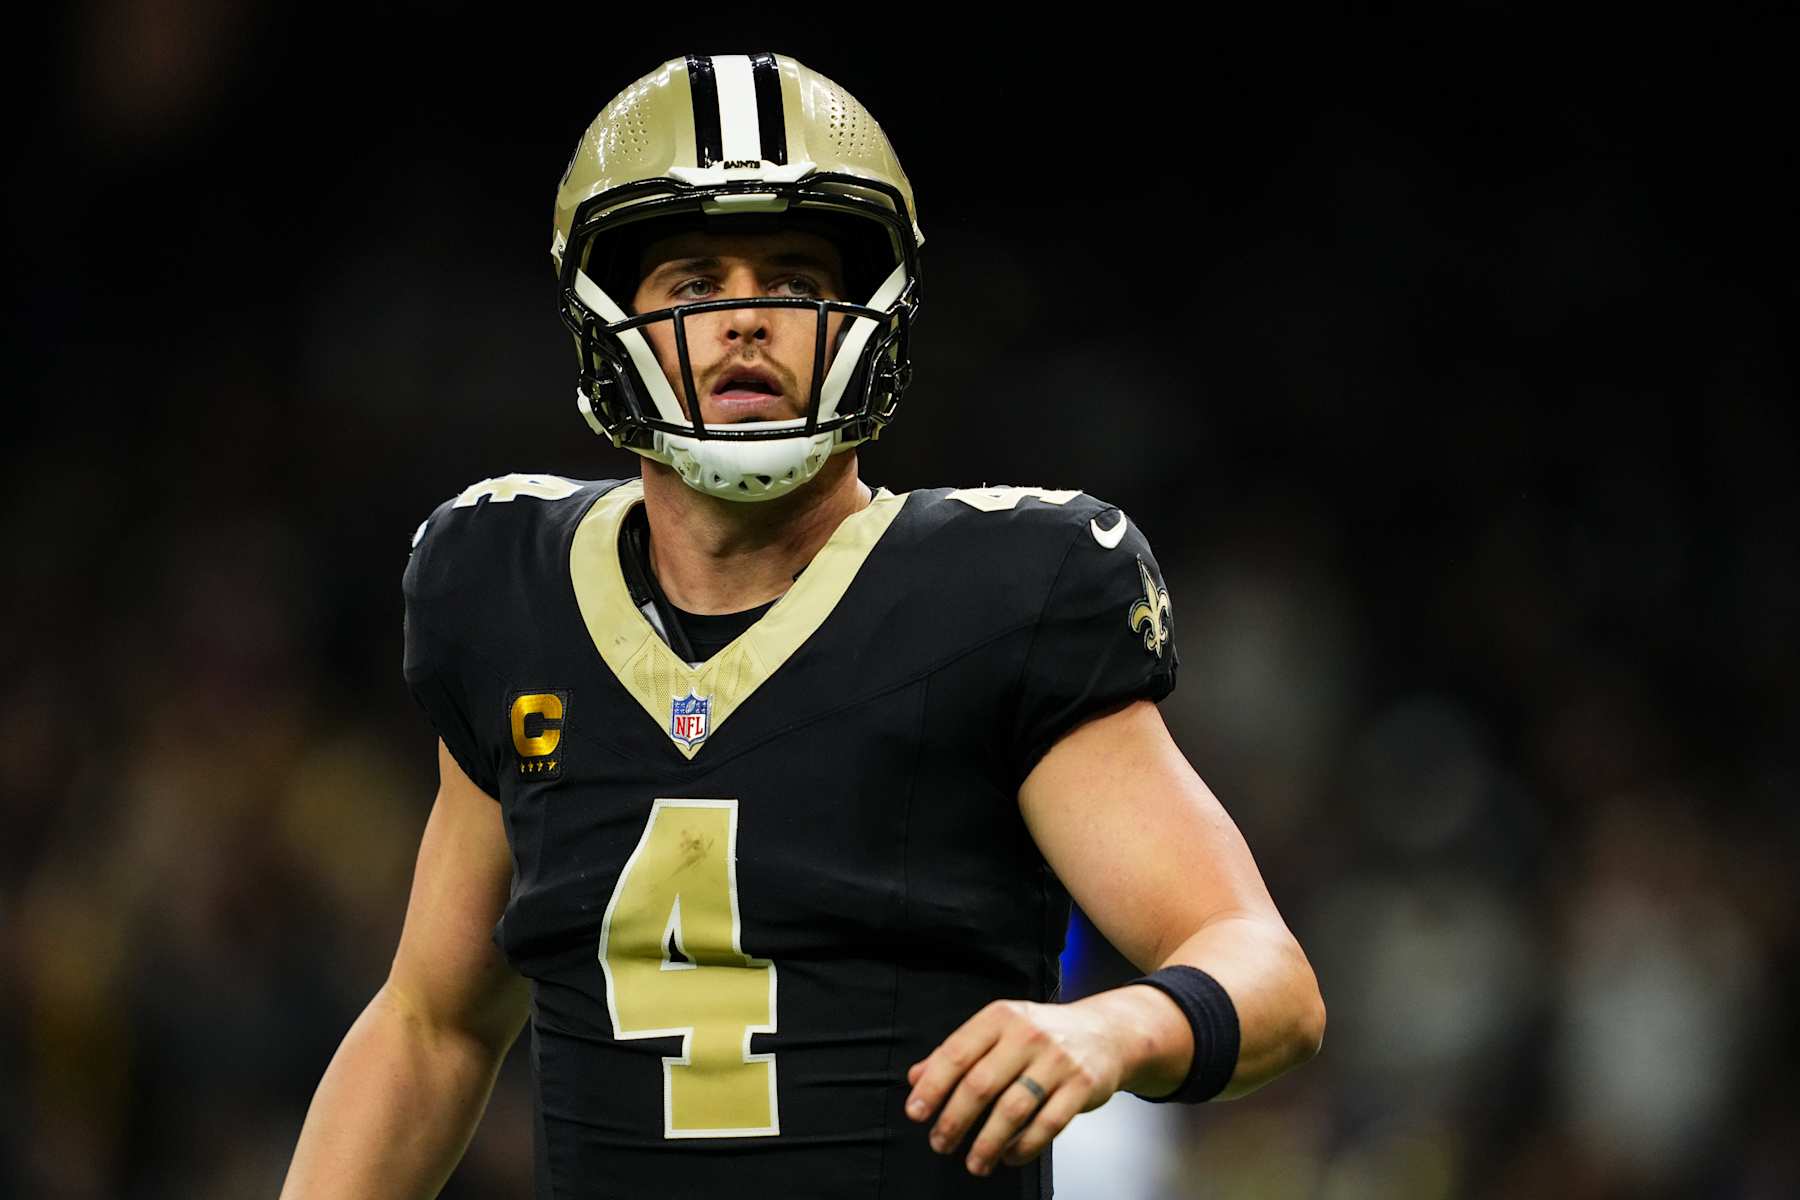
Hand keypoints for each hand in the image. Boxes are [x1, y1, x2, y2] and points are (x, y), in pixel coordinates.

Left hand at [904, 998, 1126, 1176]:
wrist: (1105, 1033)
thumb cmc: (1042, 1035)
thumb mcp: (998, 1030)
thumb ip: (957, 1052)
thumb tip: (915, 1077)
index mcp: (1000, 1017)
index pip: (956, 1053)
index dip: (932, 1087)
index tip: (916, 1113)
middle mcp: (1028, 1034)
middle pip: (980, 1085)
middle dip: (954, 1120)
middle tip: (940, 1143)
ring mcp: (1057, 1060)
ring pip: (1013, 1110)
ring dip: (987, 1143)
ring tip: (974, 1162)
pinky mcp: (1082, 1085)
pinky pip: (1047, 1124)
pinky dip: (1024, 1147)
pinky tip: (1009, 1156)